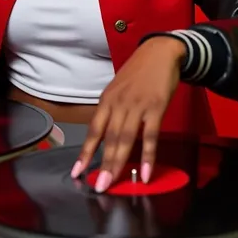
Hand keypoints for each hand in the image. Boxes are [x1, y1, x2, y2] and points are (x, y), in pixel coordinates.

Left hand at [70, 36, 185, 191]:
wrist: (160, 52)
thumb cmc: (138, 73)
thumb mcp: (119, 89)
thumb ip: (114, 111)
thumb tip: (107, 137)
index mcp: (107, 100)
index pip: (93, 130)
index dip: (86, 152)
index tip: (78, 172)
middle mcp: (119, 104)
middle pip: (109, 138)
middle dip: (103, 164)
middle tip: (99, 186)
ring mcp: (137, 106)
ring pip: (126, 138)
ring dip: (119, 163)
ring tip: (113, 183)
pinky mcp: (155, 108)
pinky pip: (150, 136)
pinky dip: (148, 156)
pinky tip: (146, 172)